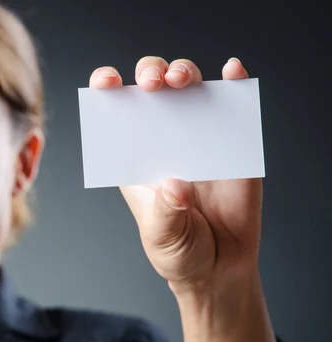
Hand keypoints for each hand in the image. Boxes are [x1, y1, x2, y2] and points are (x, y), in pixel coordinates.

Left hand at [89, 56, 260, 295]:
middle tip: (153, 84)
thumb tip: (178, 185)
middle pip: (153, 89)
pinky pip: (233, 108)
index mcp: (135, 157)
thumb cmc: (179, 250)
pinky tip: (233, 72)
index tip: (106, 83)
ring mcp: (199, 137)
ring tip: (181, 81)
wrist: (219, 269)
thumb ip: (166, 213)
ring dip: (184, 72)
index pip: (117, 113)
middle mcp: (164, 139)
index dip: (108, 89)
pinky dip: (234, 84)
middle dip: (149, 73)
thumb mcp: (162, 236)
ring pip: (189, 88)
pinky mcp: (234, 144)